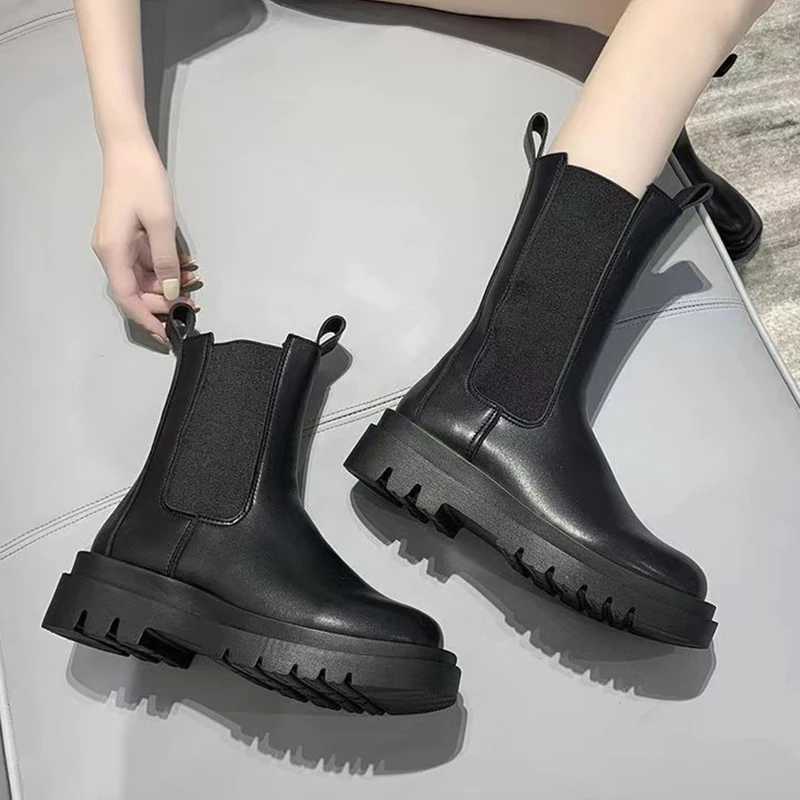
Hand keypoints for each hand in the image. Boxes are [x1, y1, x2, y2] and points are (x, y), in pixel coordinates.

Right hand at [92, 139, 196, 343]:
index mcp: (112, 253)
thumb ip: (166, 262)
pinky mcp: (127, 237)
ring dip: (167, 285)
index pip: (127, 298)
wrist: (128, 149)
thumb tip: (171, 292)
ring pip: (142, 278)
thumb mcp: (161, 224)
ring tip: (194, 285)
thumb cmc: (142, 181)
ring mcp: (118, 245)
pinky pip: (145, 263)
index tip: (166, 334)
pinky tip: (186, 268)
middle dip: (162, 302)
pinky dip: (165, 269)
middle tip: (191, 306)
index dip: (147, 319)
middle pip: (135, 291)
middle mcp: (110, 253)